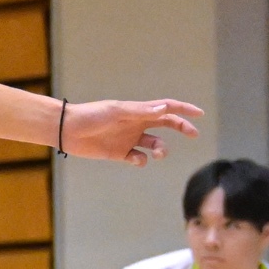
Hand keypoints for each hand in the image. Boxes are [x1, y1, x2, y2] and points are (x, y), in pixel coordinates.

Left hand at [59, 99, 201, 165]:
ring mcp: (129, 139)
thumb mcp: (117, 112)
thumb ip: (141, 112)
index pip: (166, 107)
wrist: (68, 130)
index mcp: (138, 111)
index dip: (183, 109)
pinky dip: (142, 161)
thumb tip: (165, 109)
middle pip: (166, 124)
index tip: (199, 114)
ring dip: (162, 149)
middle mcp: (136, 124)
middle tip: (194, 134)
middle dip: (181, 128)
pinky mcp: (120, 153)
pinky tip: (136, 159)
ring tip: (159, 152)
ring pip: (155, 144)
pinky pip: (138, 159)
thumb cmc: (91, 116)